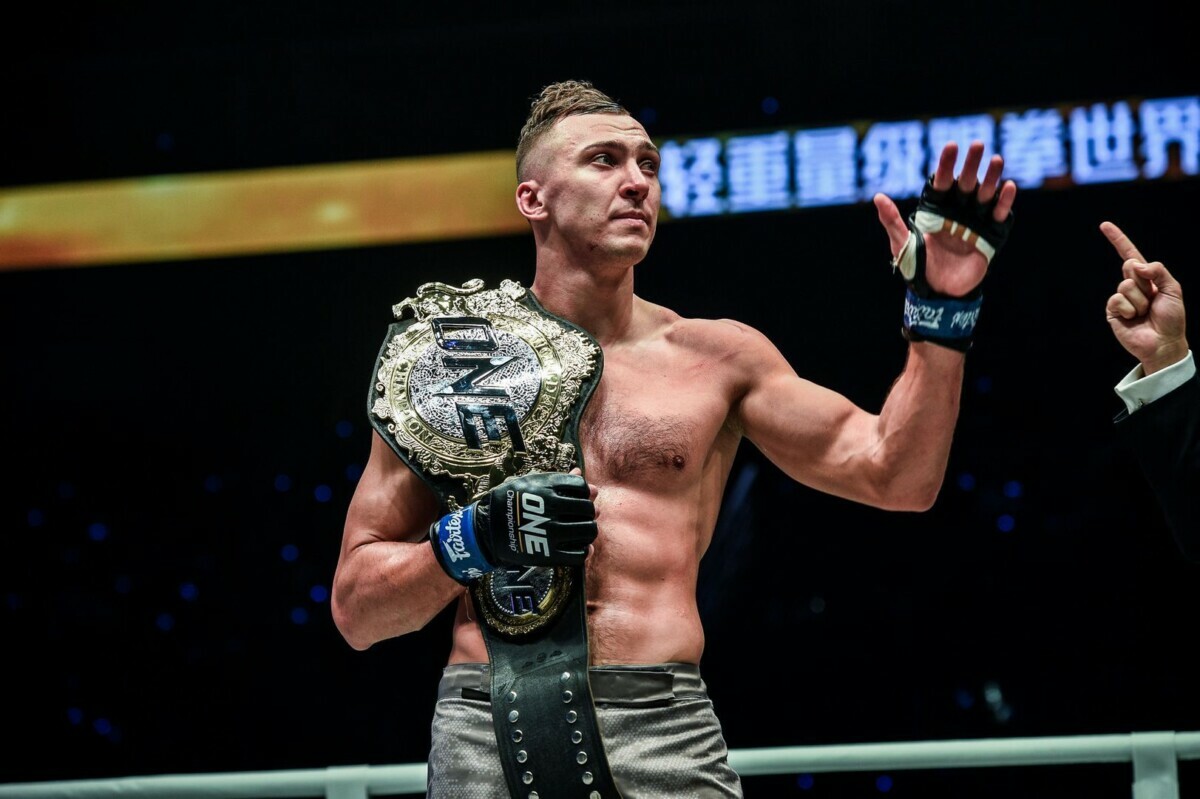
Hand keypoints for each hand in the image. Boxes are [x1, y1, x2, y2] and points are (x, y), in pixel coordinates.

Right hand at [430, 469, 597, 583]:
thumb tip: (581, 472)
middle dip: (588, 511)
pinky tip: (580, 547)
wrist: (487, 529)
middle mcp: (551, 509)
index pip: (581, 487)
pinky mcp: (549, 554)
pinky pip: (579, 554)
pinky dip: (584, 551)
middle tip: (582, 515)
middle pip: (588, 509)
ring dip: (588, 530)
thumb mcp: (531, 482)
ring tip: (580, 530)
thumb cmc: (510, 501)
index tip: (578, 497)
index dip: (584, 492)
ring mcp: (551, 532)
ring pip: (588, 531)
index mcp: (547, 488)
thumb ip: (559, 478)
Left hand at [874, 141, 1017, 296]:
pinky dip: (1004, 202)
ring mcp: (974, 222)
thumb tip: (878, 197)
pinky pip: (998, 215)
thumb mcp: (902, 243)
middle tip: (977, 144)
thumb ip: (892, 220)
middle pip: (965, 183)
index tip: (951, 146)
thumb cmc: (916, 266)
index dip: (946, 165)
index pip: (941, 182)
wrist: (937, 292)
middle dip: (971, 164)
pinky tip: (1008, 187)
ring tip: (996, 160)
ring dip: (990, 177)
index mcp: (935, 210)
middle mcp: (956, 211)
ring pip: (984, 194)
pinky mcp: (989, 236)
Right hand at [1102, 221, 1187, 375]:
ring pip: (1124, 285)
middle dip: (1144, 282)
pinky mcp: (1113, 311)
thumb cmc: (1172, 318)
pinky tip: (1134, 319)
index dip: (1118, 240)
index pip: (1129, 255)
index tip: (1104, 225)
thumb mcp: (1173, 288)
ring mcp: (1121, 298)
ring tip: (1145, 313)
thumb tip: (1134, 264)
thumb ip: (1158, 271)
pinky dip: (1129, 309)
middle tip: (1152, 299)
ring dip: (1139, 300)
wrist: (1164, 343)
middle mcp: (1132, 285)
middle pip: (1130, 268)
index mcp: (1147, 278)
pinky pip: (1117, 300)